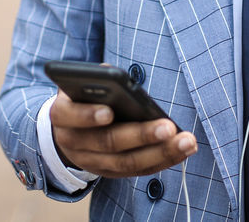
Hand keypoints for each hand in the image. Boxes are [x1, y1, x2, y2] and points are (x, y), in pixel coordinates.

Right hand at [49, 90, 197, 177]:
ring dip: (160, 153)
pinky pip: (138, 171)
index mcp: (62, 115)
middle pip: (108, 142)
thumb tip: (115, 76)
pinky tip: (183, 150)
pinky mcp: (110, 172)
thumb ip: (96, 79)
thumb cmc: (82, 97)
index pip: (72, 116)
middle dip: (141, 135)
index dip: (88, 115)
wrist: (68, 128)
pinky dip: (163, 161)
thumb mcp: (81, 84)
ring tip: (186, 141)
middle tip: (168, 127)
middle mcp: (73, 142)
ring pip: (126, 163)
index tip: (109, 112)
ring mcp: (92, 162)